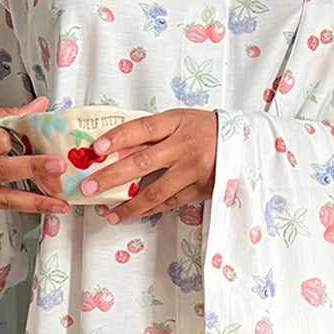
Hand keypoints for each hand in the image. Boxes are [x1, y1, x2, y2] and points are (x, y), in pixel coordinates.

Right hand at [0, 95, 69, 215]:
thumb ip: (5, 116)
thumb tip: (39, 108)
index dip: (12, 138)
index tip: (27, 134)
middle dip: (32, 169)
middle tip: (58, 167)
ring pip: (4, 199)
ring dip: (36, 202)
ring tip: (60, 204)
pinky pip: (1, 206)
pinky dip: (24, 205)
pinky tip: (44, 205)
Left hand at [79, 108, 217, 223]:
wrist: (244, 144)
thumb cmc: (205, 129)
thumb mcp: (180, 119)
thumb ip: (153, 131)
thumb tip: (116, 146)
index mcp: (176, 122)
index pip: (141, 128)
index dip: (117, 138)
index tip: (96, 149)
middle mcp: (183, 147)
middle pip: (141, 163)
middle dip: (111, 177)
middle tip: (89, 187)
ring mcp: (191, 171)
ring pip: (155, 191)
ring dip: (128, 205)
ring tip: (108, 212)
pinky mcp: (199, 190)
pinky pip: (168, 202)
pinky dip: (148, 210)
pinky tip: (131, 214)